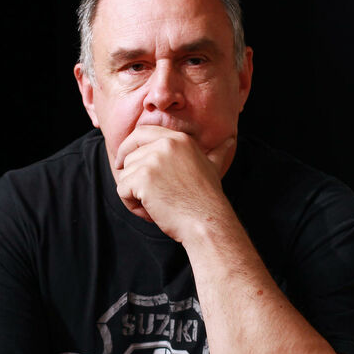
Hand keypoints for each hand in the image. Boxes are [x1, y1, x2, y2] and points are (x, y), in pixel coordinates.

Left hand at [112, 126, 236, 241]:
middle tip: (139, 192)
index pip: (141, 132)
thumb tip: (231, 141)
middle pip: (129, 155)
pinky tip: (150, 211)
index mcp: (178, 138)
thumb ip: (216, 152)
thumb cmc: (208, 199)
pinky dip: (131, 205)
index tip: (124, 162)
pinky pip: (122, 190)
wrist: (206, 221)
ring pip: (125, 175)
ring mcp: (153, 160)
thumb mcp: (212, 167)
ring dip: (134, 194)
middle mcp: (165, 144)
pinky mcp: (142, 178)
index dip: (128, 147)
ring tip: (156, 205)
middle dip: (131, 175)